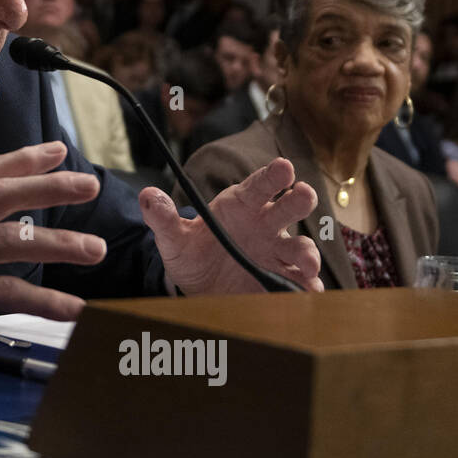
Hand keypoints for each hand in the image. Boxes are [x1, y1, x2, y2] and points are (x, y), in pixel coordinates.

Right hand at [0, 142, 103, 352]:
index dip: (23, 159)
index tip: (57, 152)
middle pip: (4, 195)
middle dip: (52, 188)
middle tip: (90, 185)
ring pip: (11, 241)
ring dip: (59, 243)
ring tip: (94, 249)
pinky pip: (3, 293)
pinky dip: (42, 302)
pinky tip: (70, 308)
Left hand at [140, 158, 323, 294]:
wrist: (196, 286)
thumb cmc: (191, 252)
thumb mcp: (174, 237)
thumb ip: (163, 217)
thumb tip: (147, 195)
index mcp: (242, 205)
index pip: (259, 185)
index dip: (273, 175)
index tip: (284, 166)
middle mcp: (265, 225)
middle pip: (288, 208)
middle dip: (298, 200)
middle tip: (303, 194)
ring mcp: (276, 252)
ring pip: (300, 247)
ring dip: (307, 253)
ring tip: (307, 263)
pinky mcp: (281, 277)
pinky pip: (298, 280)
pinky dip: (307, 286)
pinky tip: (309, 291)